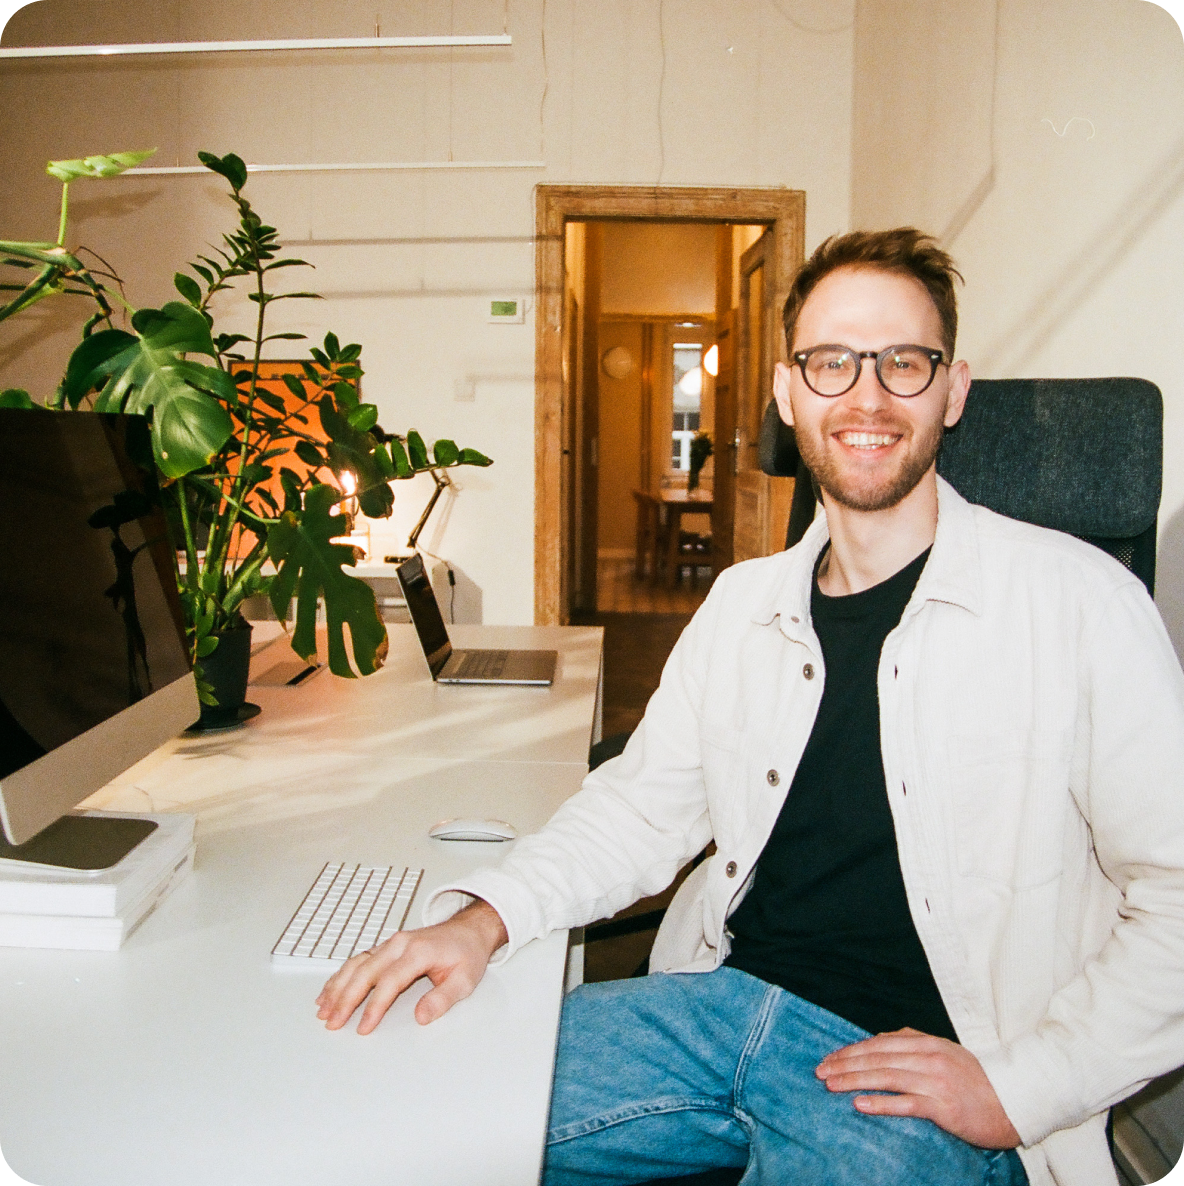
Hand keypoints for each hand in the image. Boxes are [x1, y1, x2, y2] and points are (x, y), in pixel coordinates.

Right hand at [316, 899, 507, 1034]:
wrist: (469, 930)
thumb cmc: (467, 954)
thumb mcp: (465, 980)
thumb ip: (443, 999)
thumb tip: (421, 1017)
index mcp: (418, 952)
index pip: (390, 981)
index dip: (375, 1006)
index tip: (364, 1027)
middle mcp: (400, 944)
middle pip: (366, 971)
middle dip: (346, 998)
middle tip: (333, 1023)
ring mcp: (391, 943)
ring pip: (357, 964)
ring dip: (338, 986)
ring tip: (324, 1010)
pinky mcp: (387, 946)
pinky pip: (359, 960)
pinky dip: (342, 976)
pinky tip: (330, 991)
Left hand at [815, 1027, 1020, 1149]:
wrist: (1013, 1101)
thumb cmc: (976, 1080)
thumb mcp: (944, 1052)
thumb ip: (914, 1043)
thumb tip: (881, 1039)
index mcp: (927, 1043)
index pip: (879, 1043)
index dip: (851, 1050)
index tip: (829, 1058)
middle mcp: (928, 1058)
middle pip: (877, 1059)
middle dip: (845, 1064)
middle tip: (820, 1072)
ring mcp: (935, 1082)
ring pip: (886, 1078)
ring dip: (854, 1081)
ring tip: (830, 1085)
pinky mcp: (944, 1107)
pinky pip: (906, 1104)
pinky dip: (881, 1104)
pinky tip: (859, 1105)